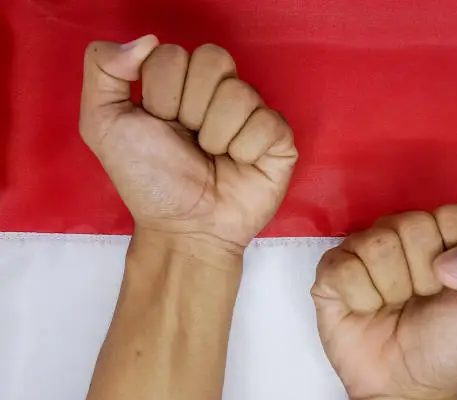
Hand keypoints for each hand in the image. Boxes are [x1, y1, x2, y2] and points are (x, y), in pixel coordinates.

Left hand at [79, 35, 297, 251]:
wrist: (183, 229)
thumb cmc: (149, 181)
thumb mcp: (104, 124)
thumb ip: (103, 68)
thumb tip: (148, 39)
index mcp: (180, 82)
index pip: (174, 54)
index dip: (161, 94)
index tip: (159, 125)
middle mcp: (218, 92)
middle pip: (214, 60)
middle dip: (190, 109)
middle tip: (188, 140)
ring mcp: (251, 114)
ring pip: (240, 93)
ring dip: (216, 135)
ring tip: (212, 158)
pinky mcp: (278, 140)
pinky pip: (268, 124)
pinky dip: (245, 150)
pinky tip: (238, 165)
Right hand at [311, 205, 456, 399]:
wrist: (411, 390)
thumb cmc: (456, 344)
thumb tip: (447, 260)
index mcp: (445, 234)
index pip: (451, 215)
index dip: (456, 255)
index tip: (454, 287)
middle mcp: (402, 234)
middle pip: (411, 225)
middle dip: (423, 275)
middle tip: (422, 300)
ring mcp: (363, 251)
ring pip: (376, 243)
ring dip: (392, 288)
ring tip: (395, 307)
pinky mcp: (330, 273)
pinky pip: (342, 267)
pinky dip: (361, 298)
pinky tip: (367, 311)